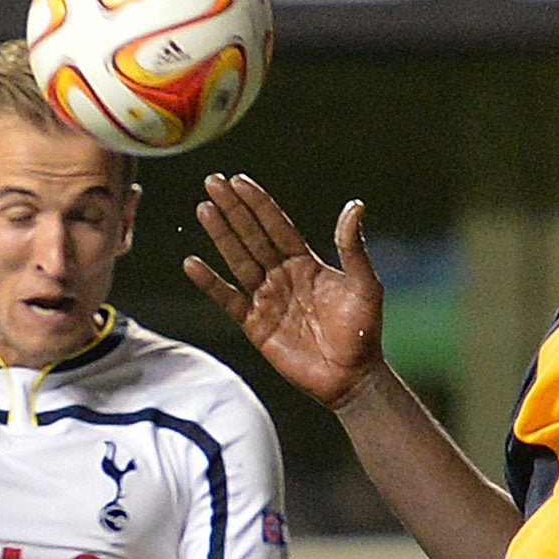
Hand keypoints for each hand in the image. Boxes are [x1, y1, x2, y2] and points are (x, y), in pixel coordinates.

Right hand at [183, 173, 385, 410]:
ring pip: (238, 260)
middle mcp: (282, 275)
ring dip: (220, 235)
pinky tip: (192, 264)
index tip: (239, 180)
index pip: (277, 226)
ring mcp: (266, 299)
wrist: (351, 377)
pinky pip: (228, 299)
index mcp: (306, 263)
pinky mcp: (255, 324)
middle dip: (233, 209)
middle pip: (252, 236)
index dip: (259, 203)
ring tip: (203, 209)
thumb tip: (355, 205)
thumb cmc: (363, 332)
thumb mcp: (365, 286)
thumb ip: (354, 248)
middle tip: (212, 182)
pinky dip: (210, 282)